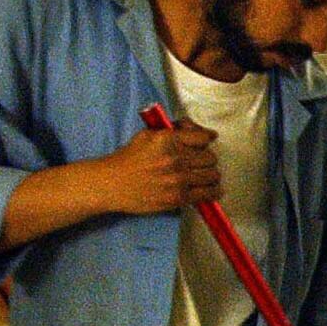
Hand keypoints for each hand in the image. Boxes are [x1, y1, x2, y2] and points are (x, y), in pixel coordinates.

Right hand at [101, 122, 220, 213]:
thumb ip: (172, 130)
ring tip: (206, 176)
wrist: (112, 183)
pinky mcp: (178, 197)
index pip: (203, 137)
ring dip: (211, 175)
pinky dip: (214, 192)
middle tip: (201, 161)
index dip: (207, 137)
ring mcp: (178, 179)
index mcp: (168, 139)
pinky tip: (213, 190)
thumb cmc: (130, 158)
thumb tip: (193, 128)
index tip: (209, 139)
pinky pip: (207, 194)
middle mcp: (175, 158)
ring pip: (212, 175)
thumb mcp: (148, 135)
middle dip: (207, 158)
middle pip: (210, 157)